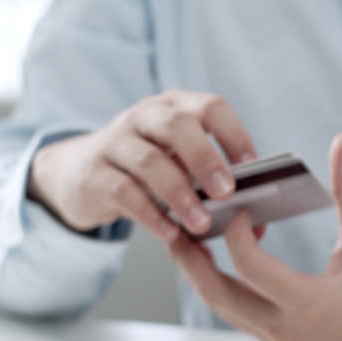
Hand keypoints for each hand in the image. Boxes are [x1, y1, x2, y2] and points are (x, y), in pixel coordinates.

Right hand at [28, 91, 256, 241]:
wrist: (83, 174)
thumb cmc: (150, 170)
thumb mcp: (181, 164)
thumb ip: (215, 185)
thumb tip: (257, 224)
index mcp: (176, 107)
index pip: (210, 107)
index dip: (234, 134)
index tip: (252, 168)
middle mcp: (145, 117)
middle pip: (177, 125)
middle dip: (206, 158)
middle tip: (227, 193)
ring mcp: (116, 142)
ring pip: (149, 160)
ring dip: (180, 194)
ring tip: (201, 223)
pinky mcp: (95, 173)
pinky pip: (123, 191)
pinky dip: (150, 214)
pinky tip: (170, 233)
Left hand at [169, 133, 341, 340]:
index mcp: (307, 303)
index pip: (249, 267)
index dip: (237, 233)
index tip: (242, 209)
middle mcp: (284, 328)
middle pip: (217, 294)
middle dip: (190, 259)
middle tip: (177, 224)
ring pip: (221, 308)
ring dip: (201, 274)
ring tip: (191, 240)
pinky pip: (237, 315)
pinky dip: (223, 287)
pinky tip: (222, 262)